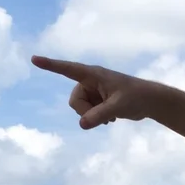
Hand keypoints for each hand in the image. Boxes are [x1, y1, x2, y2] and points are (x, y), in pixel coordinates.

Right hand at [31, 55, 153, 128]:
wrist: (150, 102)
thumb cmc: (136, 98)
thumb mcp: (118, 107)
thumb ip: (100, 115)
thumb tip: (82, 125)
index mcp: (93, 74)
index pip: (68, 69)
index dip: (51, 65)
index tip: (34, 59)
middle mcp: (90, 81)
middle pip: (74, 100)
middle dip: (85, 111)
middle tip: (105, 117)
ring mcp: (93, 91)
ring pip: (80, 108)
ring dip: (92, 115)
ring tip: (111, 116)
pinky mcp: (98, 100)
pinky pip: (87, 112)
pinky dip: (96, 117)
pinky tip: (112, 118)